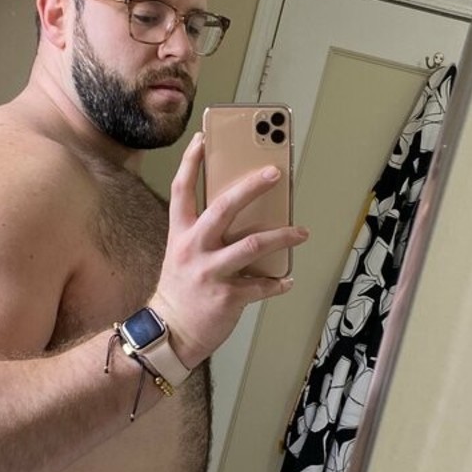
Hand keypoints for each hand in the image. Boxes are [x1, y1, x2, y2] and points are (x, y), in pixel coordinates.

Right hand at [152, 132, 307, 367]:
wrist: (170, 333)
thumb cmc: (181, 290)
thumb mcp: (183, 254)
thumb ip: (205, 234)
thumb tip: (244, 216)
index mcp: (182, 233)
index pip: (182, 189)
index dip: (192, 161)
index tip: (203, 138)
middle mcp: (194, 247)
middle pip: (225, 206)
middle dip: (253, 186)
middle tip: (275, 173)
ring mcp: (211, 271)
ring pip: (254, 244)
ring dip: (283, 236)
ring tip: (301, 232)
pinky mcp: (227, 296)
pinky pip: (261, 285)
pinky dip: (278, 283)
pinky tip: (287, 280)